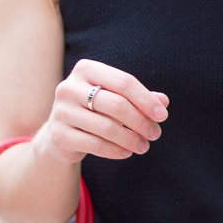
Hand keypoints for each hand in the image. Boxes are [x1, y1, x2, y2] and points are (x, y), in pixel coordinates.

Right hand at [41, 58, 168, 163]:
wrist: (61, 133)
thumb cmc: (94, 111)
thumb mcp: (115, 99)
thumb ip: (139, 98)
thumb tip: (163, 102)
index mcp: (86, 69)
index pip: (124, 82)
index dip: (146, 100)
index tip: (162, 115)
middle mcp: (69, 87)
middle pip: (116, 104)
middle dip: (141, 121)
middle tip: (155, 134)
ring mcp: (61, 111)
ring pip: (107, 127)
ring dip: (131, 139)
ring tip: (143, 146)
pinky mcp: (59, 135)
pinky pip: (95, 145)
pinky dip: (116, 150)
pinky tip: (126, 152)